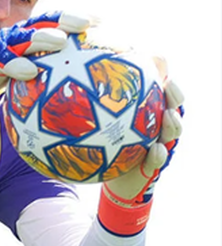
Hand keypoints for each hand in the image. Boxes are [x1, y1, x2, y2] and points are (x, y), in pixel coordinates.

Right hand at [0, 11, 93, 112]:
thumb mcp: (23, 66)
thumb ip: (44, 65)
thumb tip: (78, 73)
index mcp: (24, 34)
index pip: (51, 20)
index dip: (73, 18)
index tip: (100, 21)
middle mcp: (13, 36)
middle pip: (40, 23)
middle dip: (62, 22)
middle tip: (84, 25)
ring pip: (23, 39)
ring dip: (42, 39)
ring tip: (60, 41)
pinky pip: (3, 64)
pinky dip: (16, 67)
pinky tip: (31, 72)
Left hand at [99, 68, 183, 235]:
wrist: (105, 177)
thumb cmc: (98, 144)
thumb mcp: (92, 123)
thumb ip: (89, 103)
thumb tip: (69, 76)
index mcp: (146, 112)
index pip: (161, 91)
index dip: (166, 79)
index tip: (161, 68)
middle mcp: (156, 125)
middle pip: (175, 107)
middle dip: (175, 97)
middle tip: (168, 87)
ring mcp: (159, 144)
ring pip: (174, 131)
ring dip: (174, 123)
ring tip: (168, 117)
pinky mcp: (154, 165)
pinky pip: (160, 159)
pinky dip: (159, 154)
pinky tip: (155, 150)